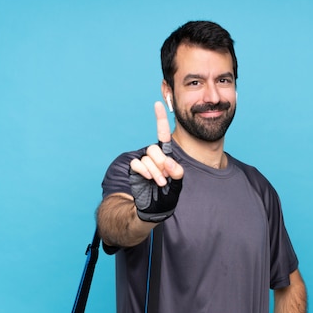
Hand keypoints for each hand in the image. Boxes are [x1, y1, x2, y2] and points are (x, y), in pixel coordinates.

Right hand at [129, 102, 183, 221]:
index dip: (160, 119)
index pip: (163, 134)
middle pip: (155, 148)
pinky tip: (150, 179)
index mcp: (166, 156)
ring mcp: (144, 162)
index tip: (157, 103)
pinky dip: (144, 171)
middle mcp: (154, 157)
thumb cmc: (168, 196)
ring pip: (148, 156)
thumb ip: (177, 172)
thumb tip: (168, 161)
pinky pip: (137, 163)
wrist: (154, 209)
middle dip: (163, 162)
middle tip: (167, 176)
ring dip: (155, 170)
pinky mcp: (135, 169)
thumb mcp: (178, 183)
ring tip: (160, 182)